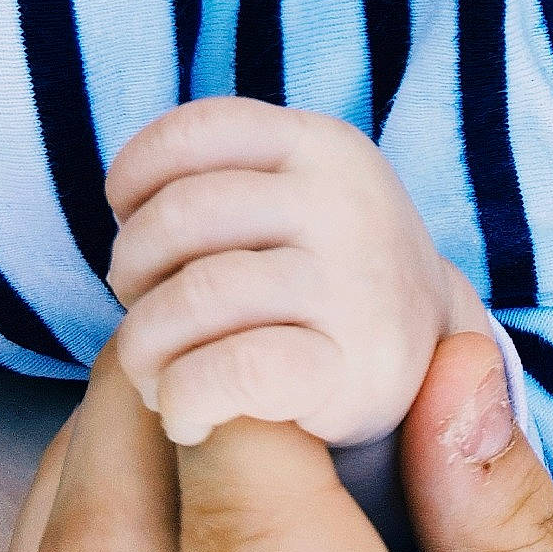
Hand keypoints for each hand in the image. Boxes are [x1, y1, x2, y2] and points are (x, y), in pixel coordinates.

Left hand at [106, 97, 487, 448]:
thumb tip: (126, 216)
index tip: (134, 226)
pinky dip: (182, 400)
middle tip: (147, 314)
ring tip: (157, 374)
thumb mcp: (291, 194)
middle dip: (132, 273)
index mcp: (324, 146)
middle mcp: (346, 203)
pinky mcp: (352, 369)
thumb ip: (218, 181)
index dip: (134, 180)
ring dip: (145, 349)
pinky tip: (189, 418)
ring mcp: (354, 285)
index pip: (193, 133)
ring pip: (193, 298)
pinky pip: (229, 371)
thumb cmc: (321, 275)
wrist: (426, 358)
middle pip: (177, 217)